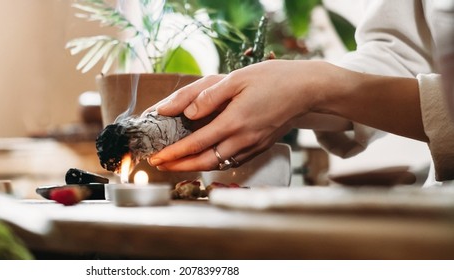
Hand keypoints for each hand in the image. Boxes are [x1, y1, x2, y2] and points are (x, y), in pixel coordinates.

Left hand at [148, 60, 334, 170]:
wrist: (306, 89)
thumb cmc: (272, 79)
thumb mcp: (237, 79)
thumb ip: (209, 96)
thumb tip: (186, 113)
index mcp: (234, 122)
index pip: (196, 144)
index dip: (173, 153)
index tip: (156, 157)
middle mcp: (243, 139)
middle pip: (204, 161)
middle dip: (178, 165)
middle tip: (159, 165)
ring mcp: (253, 146)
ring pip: (218, 164)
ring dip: (194, 166)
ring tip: (176, 164)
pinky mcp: (260, 147)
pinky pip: (232, 161)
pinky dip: (214, 163)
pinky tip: (204, 159)